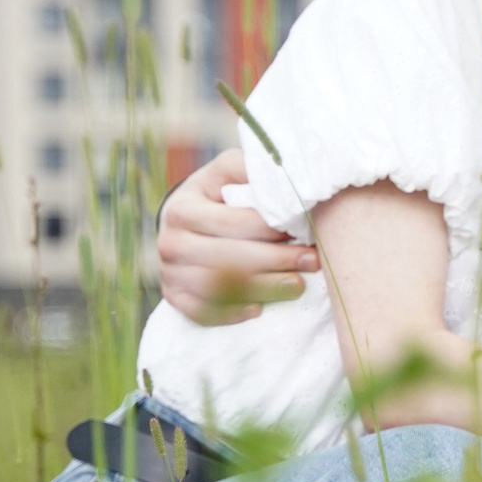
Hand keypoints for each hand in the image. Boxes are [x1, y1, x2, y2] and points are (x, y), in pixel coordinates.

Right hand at [155, 149, 317, 324]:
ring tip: (297, 285)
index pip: (232, 222)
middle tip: (312, 261)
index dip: (270, 228)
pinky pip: (201, 312)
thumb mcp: (229, 170)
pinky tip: (259, 309)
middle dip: (275, 260)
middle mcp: (170, 241)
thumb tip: (284, 175)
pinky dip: (230, 313)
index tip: (303, 228)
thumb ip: (251, 168)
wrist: (183, 217)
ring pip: (217, 288)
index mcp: (183, 208)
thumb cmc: (217, 192)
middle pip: (227, 258)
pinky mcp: (174, 295)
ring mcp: (169, 272)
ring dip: (262, 288)